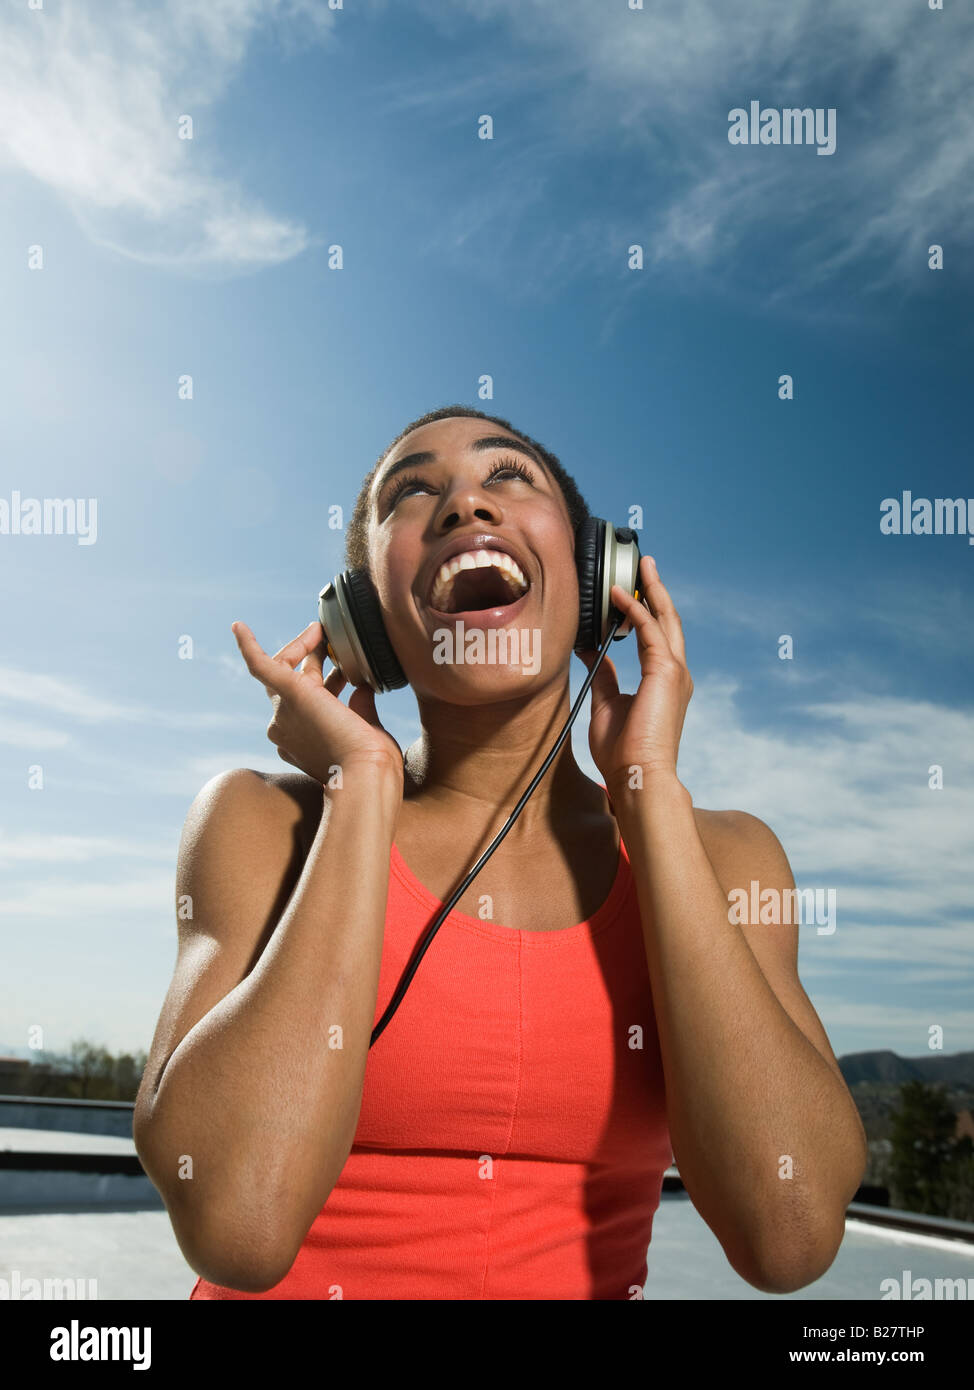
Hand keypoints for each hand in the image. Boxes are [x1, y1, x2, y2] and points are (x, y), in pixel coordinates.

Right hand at [231, 620, 403, 785]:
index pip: (309, 700)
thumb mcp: (367, 732)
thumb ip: (360, 709)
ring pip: (282, 668)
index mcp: (303, 739)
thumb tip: (362, 688)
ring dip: (301, 646)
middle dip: (311, 658)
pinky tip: (239, 626)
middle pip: (292, 681)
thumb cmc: (371, 765)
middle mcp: (285, 727)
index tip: (346, 670)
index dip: (327, 680)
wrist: (365, 775)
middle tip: (328, 638)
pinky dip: (248, 645)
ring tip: (319, 629)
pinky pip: (259, 665)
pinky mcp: (288, 693)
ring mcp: (283, 712)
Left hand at [576, 556, 692, 790]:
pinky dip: (634, 610)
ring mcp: (674, 672)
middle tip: (644, 565)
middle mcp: (674, 673)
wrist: (637, 776)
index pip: (654, 635)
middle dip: (655, 590)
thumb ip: (603, 673)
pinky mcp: (666, 673)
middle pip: (666, 620)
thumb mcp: (605, 703)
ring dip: (650, 591)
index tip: (628, 591)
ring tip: (640, 567)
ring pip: (664, 619)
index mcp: (663, 680)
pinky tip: (618, 595)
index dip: (643, 611)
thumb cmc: (622, 751)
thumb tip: (589, 648)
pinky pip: (649, 631)